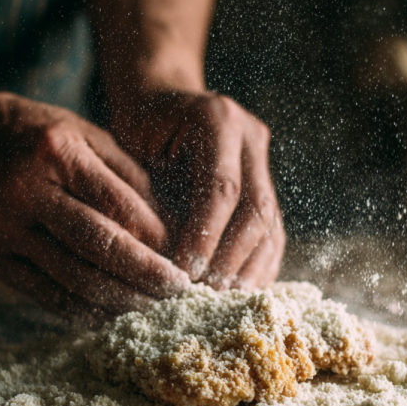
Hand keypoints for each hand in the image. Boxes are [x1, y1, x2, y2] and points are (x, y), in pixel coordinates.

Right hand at [0, 90, 190, 316]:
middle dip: (147, 276)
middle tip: (180, 292)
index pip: (119, 206)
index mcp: (57, 152)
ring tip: (153, 307)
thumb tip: (169, 230)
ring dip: (121, 300)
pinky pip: (46, 294)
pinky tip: (112, 314)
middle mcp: (26, 190)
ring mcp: (3, 227)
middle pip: (100, 246)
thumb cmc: (32, 133)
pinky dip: (84, 310)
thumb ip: (127, 176)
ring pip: (74, 277)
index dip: (158, 238)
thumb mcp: (83, 134)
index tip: (184, 256)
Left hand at [109, 89, 284, 289]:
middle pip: (255, 208)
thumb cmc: (135, 134)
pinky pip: (272, 230)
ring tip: (227, 302)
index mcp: (216, 118)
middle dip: (232, 259)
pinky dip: (258, 265)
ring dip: (250, 268)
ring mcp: (263, 158)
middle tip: (209, 296)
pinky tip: (242, 291)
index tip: (186, 275)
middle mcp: (249, 135)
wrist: (156, 104)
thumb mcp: (135, 157)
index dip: (206, 237)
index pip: (220, 189)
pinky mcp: (267, 182)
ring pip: (271, 223)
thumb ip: (155, 202)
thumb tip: (166, 267)